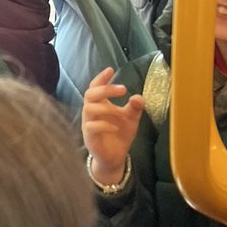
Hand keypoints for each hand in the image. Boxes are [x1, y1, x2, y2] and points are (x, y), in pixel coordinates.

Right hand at [82, 68, 143, 183]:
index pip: (95, 86)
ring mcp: (88, 124)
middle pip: (90, 94)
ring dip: (106, 108)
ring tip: (120, 113)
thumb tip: (137, 96)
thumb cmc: (120, 134)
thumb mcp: (131, 119)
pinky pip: (92, 126)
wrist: (114, 157)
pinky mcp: (90, 137)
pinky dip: (105, 125)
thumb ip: (135, 107)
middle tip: (123, 89)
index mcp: (100, 104)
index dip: (101, 78)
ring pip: (89, 108)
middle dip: (105, 89)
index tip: (111, 69)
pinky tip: (116, 127)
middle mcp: (91, 112)